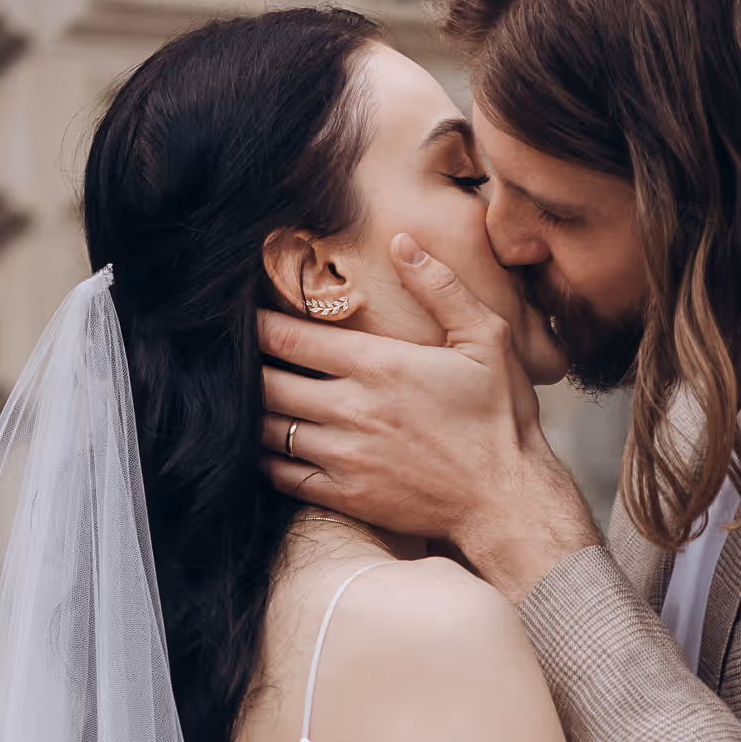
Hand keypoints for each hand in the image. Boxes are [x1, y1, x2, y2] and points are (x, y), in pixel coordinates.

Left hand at [258, 238, 598, 595]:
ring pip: (269, 429)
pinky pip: (284, 476)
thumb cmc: (500, 420)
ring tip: (243, 397)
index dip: (257, 323)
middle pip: (268, 382)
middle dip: (245, 366)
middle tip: (233, 357)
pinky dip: (265, 459)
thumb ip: (442, 288)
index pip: (291, 337)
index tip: (243, 315)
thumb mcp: (487, 341)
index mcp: (379, 366)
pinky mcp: (347, 496)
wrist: (506, 501)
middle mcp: (353, 410)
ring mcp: (346, 457)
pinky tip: (265, 447)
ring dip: (251, 411)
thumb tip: (402, 241)